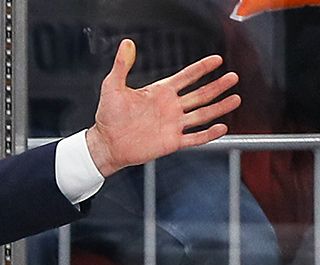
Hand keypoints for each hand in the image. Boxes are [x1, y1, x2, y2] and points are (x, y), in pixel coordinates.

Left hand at [85, 39, 239, 177]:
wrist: (105, 143)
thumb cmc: (108, 116)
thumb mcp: (112, 87)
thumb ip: (121, 66)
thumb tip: (125, 44)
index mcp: (160, 92)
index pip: (186, 77)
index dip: (201, 68)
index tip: (216, 59)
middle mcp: (170, 107)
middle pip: (200, 94)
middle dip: (217, 86)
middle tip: (233, 77)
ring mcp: (172, 124)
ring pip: (202, 114)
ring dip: (219, 107)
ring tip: (235, 98)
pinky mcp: (171, 142)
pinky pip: (194, 138)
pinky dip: (208, 134)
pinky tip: (221, 127)